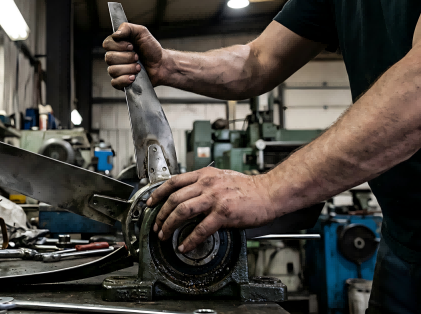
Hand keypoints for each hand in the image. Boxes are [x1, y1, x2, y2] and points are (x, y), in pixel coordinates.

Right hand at [103, 23, 165, 88]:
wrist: (161, 64)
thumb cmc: (151, 49)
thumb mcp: (142, 32)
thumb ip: (128, 28)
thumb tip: (116, 34)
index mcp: (117, 45)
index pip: (107, 44)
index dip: (119, 46)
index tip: (132, 46)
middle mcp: (114, 58)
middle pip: (109, 58)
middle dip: (126, 57)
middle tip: (137, 57)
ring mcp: (117, 70)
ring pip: (112, 70)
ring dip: (129, 68)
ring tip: (139, 67)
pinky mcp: (121, 82)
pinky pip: (115, 83)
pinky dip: (124, 80)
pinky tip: (133, 77)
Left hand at [146, 167, 276, 252]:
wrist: (270, 192)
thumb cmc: (248, 188)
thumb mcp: (221, 178)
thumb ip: (204, 184)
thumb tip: (187, 195)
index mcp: (204, 175)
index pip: (173, 182)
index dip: (158, 193)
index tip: (150, 203)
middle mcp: (207, 184)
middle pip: (174, 198)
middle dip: (161, 214)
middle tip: (157, 226)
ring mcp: (215, 198)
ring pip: (182, 211)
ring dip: (170, 225)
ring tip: (165, 235)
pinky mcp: (224, 213)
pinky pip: (201, 229)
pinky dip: (190, 239)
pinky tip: (184, 246)